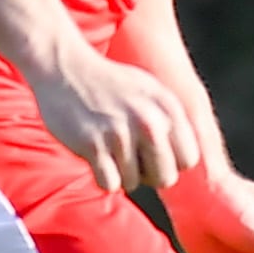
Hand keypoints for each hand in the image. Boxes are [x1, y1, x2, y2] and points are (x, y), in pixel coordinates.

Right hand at [27, 40, 205, 192]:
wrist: (65, 67)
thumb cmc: (109, 84)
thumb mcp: (150, 91)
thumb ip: (171, 120)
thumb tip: (187, 161)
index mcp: (168, 106)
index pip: (189, 159)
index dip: (171, 163)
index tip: (152, 154)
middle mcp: (149, 120)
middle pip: (165, 178)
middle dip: (148, 175)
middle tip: (130, 158)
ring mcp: (121, 133)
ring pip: (134, 183)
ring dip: (120, 173)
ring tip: (107, 146)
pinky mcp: (93, 145)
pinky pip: (110, 185)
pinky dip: (102, 178)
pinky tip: (94, 155)